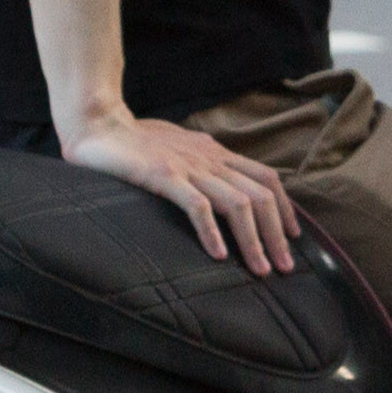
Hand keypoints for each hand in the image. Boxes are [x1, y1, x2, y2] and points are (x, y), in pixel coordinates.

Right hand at [65, 106, 305, 273]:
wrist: (98, 123)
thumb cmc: (135, 139)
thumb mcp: (180, 147)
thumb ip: (201, 162)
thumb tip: (217, 182)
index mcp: (215, 152)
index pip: (266, 177)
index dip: (284, 208)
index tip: (293, 237)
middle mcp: (210, 159)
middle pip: (260, 195)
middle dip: (277, 234)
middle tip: (285, 267)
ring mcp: (188, 167)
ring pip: (237, 203)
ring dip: (254, 240)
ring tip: (261, 269)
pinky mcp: (164, 176)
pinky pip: (197, 205)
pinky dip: (212, 231)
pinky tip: (219, 256)